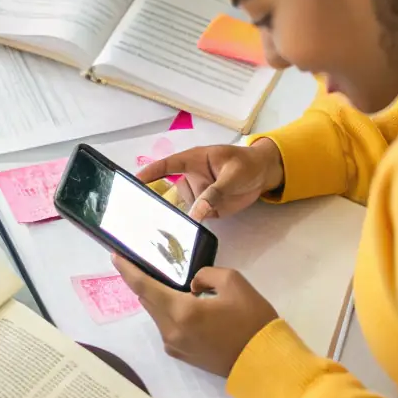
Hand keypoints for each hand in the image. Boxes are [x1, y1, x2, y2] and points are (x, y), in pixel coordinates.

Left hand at [114, 258, 277, 377]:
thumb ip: (205, 275)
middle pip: (147, 300)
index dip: (126, 270)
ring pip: (157, 314)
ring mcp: (175, 346)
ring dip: (158, 297)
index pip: (143, 287)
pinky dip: (168, 311)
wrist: (264, 363)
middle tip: (146, 263)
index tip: (114, 256)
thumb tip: (192, 286)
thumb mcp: (233, 282)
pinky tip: (182, 303)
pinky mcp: (182, 355)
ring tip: (170, 281)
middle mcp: (171, 330)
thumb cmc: (251, 321)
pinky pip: (166, 326)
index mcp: (181, 311)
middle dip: (143, 281)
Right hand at [137, 139, 283, 220]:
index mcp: (194, 161)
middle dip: (154, 203)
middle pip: (169, 192)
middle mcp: (191, 178)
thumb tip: (196, 213)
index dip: (149, 173)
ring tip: (156, 233)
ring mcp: (198, 194)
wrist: (264, 174)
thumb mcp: (232, 175)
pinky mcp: (206, 208)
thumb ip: (214, 193)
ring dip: (172, 219)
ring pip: (181, 209)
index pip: (167, 165)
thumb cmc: (247, 164)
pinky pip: (194, 218)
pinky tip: (179, 237)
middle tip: (137, 217)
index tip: (133, 181)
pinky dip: (188, 226)